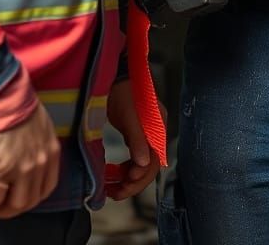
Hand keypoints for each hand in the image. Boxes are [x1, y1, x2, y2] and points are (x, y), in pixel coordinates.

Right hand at [0, 102, 59, 217]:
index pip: (47, 186)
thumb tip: (26, 155)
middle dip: (15, 207)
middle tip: (3, 205)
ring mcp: (20, 168)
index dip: (32, 196)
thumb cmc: (14, 104)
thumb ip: (37, 143)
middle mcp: (39, 162)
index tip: (20, 196)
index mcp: (50, 150)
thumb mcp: (38, 123)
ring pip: (15, 205)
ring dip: (1, 210)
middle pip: (31, 200)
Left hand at [105, 79, 160, 200]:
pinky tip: (113, 175)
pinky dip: (124, 168)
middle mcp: (155, 133)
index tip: (123, 185)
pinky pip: (134, 157)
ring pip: (140, 164)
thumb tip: (143, 165)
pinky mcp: (136, 133)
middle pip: (148, 166)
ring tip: (111, 188)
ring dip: (127, 178)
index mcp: (158, 129)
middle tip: (114, 193)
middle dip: (133, 182)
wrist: (115, 74)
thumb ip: (137, 139)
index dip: (140, 177)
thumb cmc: (122, 91)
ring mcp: (146, 134)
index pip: (154, 161)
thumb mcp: (128, 115)